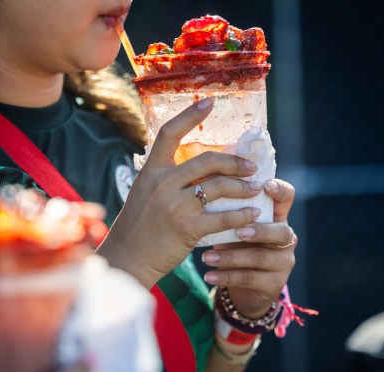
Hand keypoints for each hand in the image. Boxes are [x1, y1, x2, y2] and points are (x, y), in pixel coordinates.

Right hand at [98, 98, 262, 287]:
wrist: (127, 257)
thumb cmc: (138, 226)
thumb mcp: (144, 193)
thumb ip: (165, 177)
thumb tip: (197, 167)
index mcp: (151, 171)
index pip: (170, 133)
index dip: (191, 115)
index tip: (211, 102)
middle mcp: (162, 183)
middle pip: (208, 161)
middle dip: (235, 162)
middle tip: (252, 167)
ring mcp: (174, 205)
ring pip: (219, 186)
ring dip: (243, 187)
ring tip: (256, 189)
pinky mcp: (187, 227)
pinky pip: (222, 216)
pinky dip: (242, 215)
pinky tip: (253, 214)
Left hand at [200, 179, 296, 316]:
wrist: (244, 288)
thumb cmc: (235, 245)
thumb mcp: (233, 226)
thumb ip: (227, 209)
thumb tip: (201, 186)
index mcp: (277, 217)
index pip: (287, 197)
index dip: (280, 190)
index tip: (265, 185)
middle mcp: (286, 237)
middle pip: (279, 231)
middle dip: (258, 231)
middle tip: (238, 231)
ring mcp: (283, 262)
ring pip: (260, 257)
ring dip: (230, 257)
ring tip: (205, 258)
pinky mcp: (275, 284)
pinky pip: (249, 279)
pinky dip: (226, 277)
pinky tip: (208, 276)